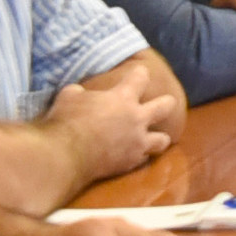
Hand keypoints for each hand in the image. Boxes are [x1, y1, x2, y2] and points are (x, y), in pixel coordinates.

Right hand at [41, 78, 172, 179]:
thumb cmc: (67, 121)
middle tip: (167, 103)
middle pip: (165, 107)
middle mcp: (137, 118)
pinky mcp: (131, 163)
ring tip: (155, 139)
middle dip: (168, 103)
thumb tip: (80, 93)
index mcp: (122, 97)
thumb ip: (80, 93)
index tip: (141, 73)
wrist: (67, 154)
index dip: (141, 74)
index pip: (140, 78)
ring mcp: (137, 142)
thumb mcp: (69, 96)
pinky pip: (143, 159)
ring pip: (163, 140)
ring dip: (159, 138)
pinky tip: (133, 157)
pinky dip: (139, 157)